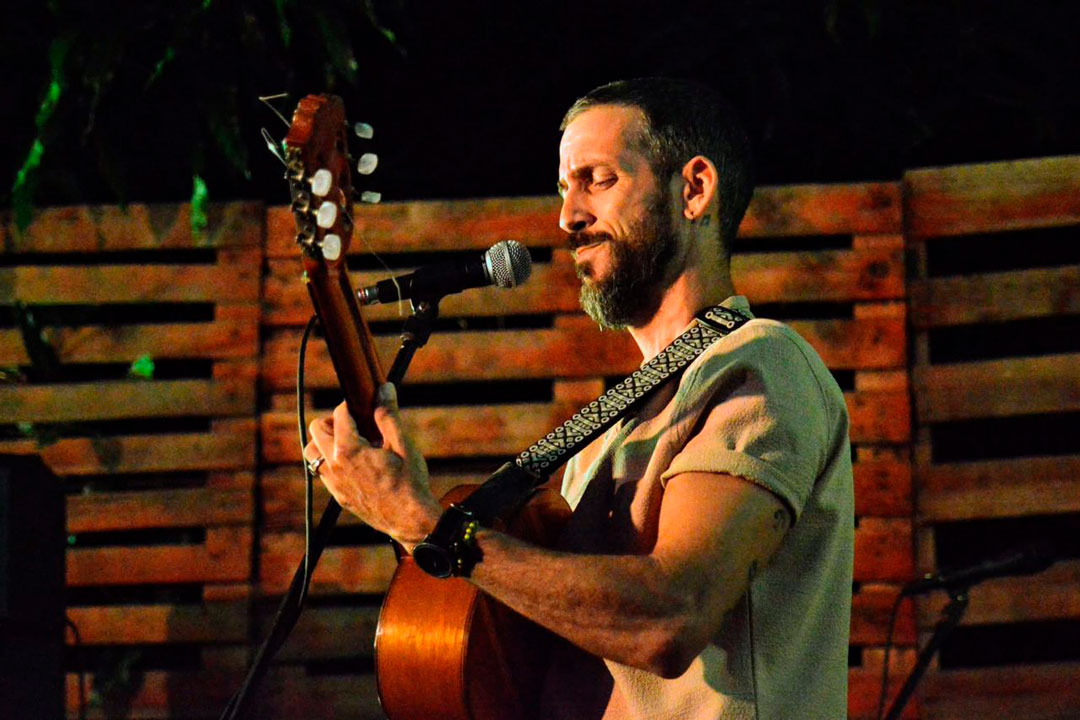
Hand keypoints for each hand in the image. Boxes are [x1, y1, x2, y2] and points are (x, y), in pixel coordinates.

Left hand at [304, 383, 441, 550]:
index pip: (340, 415)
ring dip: (325, 441)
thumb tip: (384, 388)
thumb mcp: (402, 445)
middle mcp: (334, 466)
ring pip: (312, 452)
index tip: (364, 405)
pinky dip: (331, 460)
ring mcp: (333, 482)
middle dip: (334, 421)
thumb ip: (388, 415)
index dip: (352, 405)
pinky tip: (355, 462)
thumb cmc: (408, 482)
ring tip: (350, 441)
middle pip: (317, 430)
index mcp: (349, 450)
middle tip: (357, 424)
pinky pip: (322, 471)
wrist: (409, 519)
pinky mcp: (338, 495)